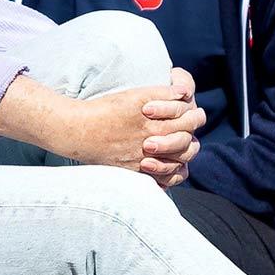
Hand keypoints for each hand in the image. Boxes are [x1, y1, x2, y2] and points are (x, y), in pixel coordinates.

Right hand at [0, 73, 202, 181]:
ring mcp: (144, 161)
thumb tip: (185, 93)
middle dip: (193, 135)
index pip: (188, 122)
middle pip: (186, 143)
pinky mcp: (134, 173)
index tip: (196, 113)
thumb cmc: (106, 109)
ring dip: (185, 155)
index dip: (195, 116)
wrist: (79, 130)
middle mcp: (153, 143)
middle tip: (192, 131)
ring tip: (185, 149)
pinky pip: (162, 180)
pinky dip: (171, 176)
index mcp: (156, 123)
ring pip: (178, 163)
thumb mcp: (135, 95)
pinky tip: (172, 168)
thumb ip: (163, 93)